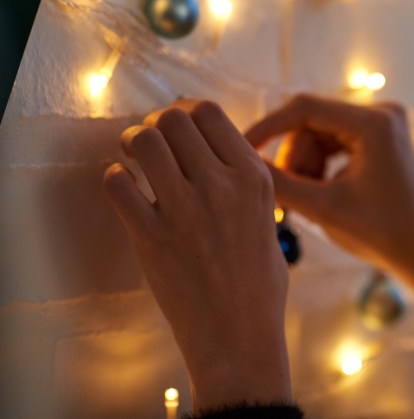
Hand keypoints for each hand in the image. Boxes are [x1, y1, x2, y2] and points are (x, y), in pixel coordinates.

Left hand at [102, 100, 290, 410]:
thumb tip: (212, 152)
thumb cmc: (257, 282)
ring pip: (145, 141)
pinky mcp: (152, 237)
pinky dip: (115, 178)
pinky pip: (118, 185)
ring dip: (132, 142)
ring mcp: (185, 210)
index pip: (209, 113)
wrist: (238, 334)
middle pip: (174, 119)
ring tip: (132, 156)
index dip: (185, 111)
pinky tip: (124, 189)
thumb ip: (242, 182)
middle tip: (151, 140)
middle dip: (156, 123)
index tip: (176, 124)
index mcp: (253, 177)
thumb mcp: (267, 217)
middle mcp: (221, 186)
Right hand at [245, 94, 413, 344]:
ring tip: (309, 199)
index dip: (268, 127)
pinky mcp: (378, 134)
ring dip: (305, 164)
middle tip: (288, 196)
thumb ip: (280, 182)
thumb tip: (241, 159)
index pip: (305, 108)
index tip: (242, 148)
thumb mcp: (322, 209)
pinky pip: (331, 139)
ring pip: (317, 132)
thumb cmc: (379, 234)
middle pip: (310, 121)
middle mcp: (382, 113)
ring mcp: (382, 122)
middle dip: (294, 158)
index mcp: (375, 123)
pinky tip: (322, 192)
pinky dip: (319, 164)